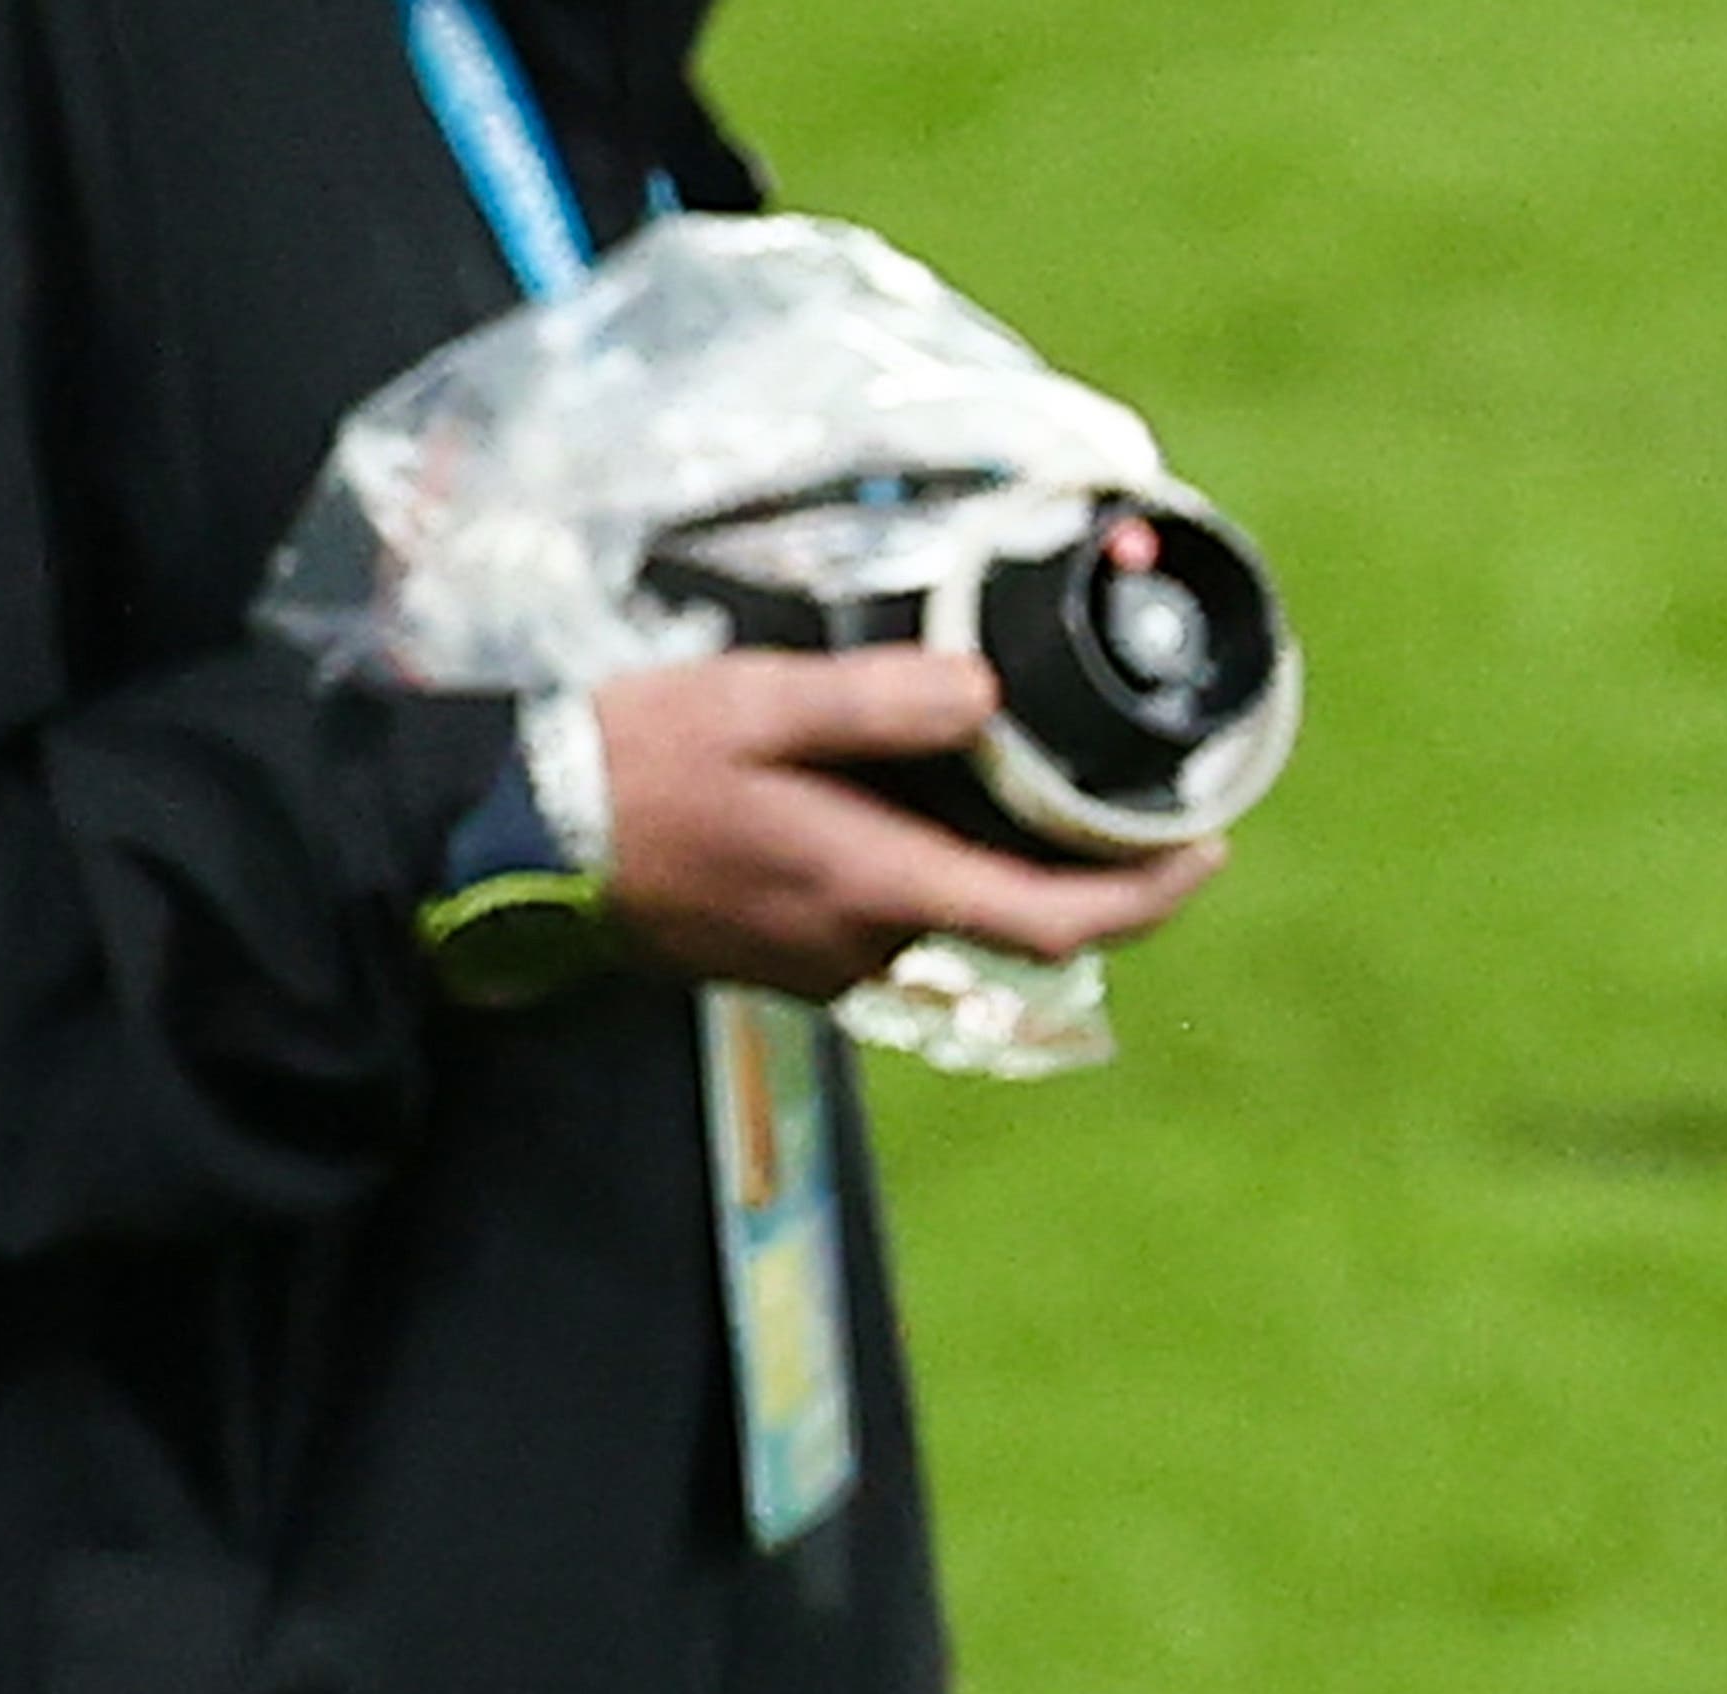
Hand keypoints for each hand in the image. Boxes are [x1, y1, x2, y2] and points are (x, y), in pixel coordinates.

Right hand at [592, 648, 1226, 999]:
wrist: (519, 843)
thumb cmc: (630, 766)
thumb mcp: (757, 707)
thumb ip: (875, 703)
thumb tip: (986, 696)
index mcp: (879, 886)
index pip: (1059, 922)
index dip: (1150, 895)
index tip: (1206, 848)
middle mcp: (869, 945)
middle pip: (1022, 922)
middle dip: (1090, 869)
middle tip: (1139, 799)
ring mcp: (830, 964)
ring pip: (959, 917)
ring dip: (1009, 865)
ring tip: (1041, 783)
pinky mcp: (793, 959)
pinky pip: (898, 918)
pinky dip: (938, 870)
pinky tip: (927, 804)